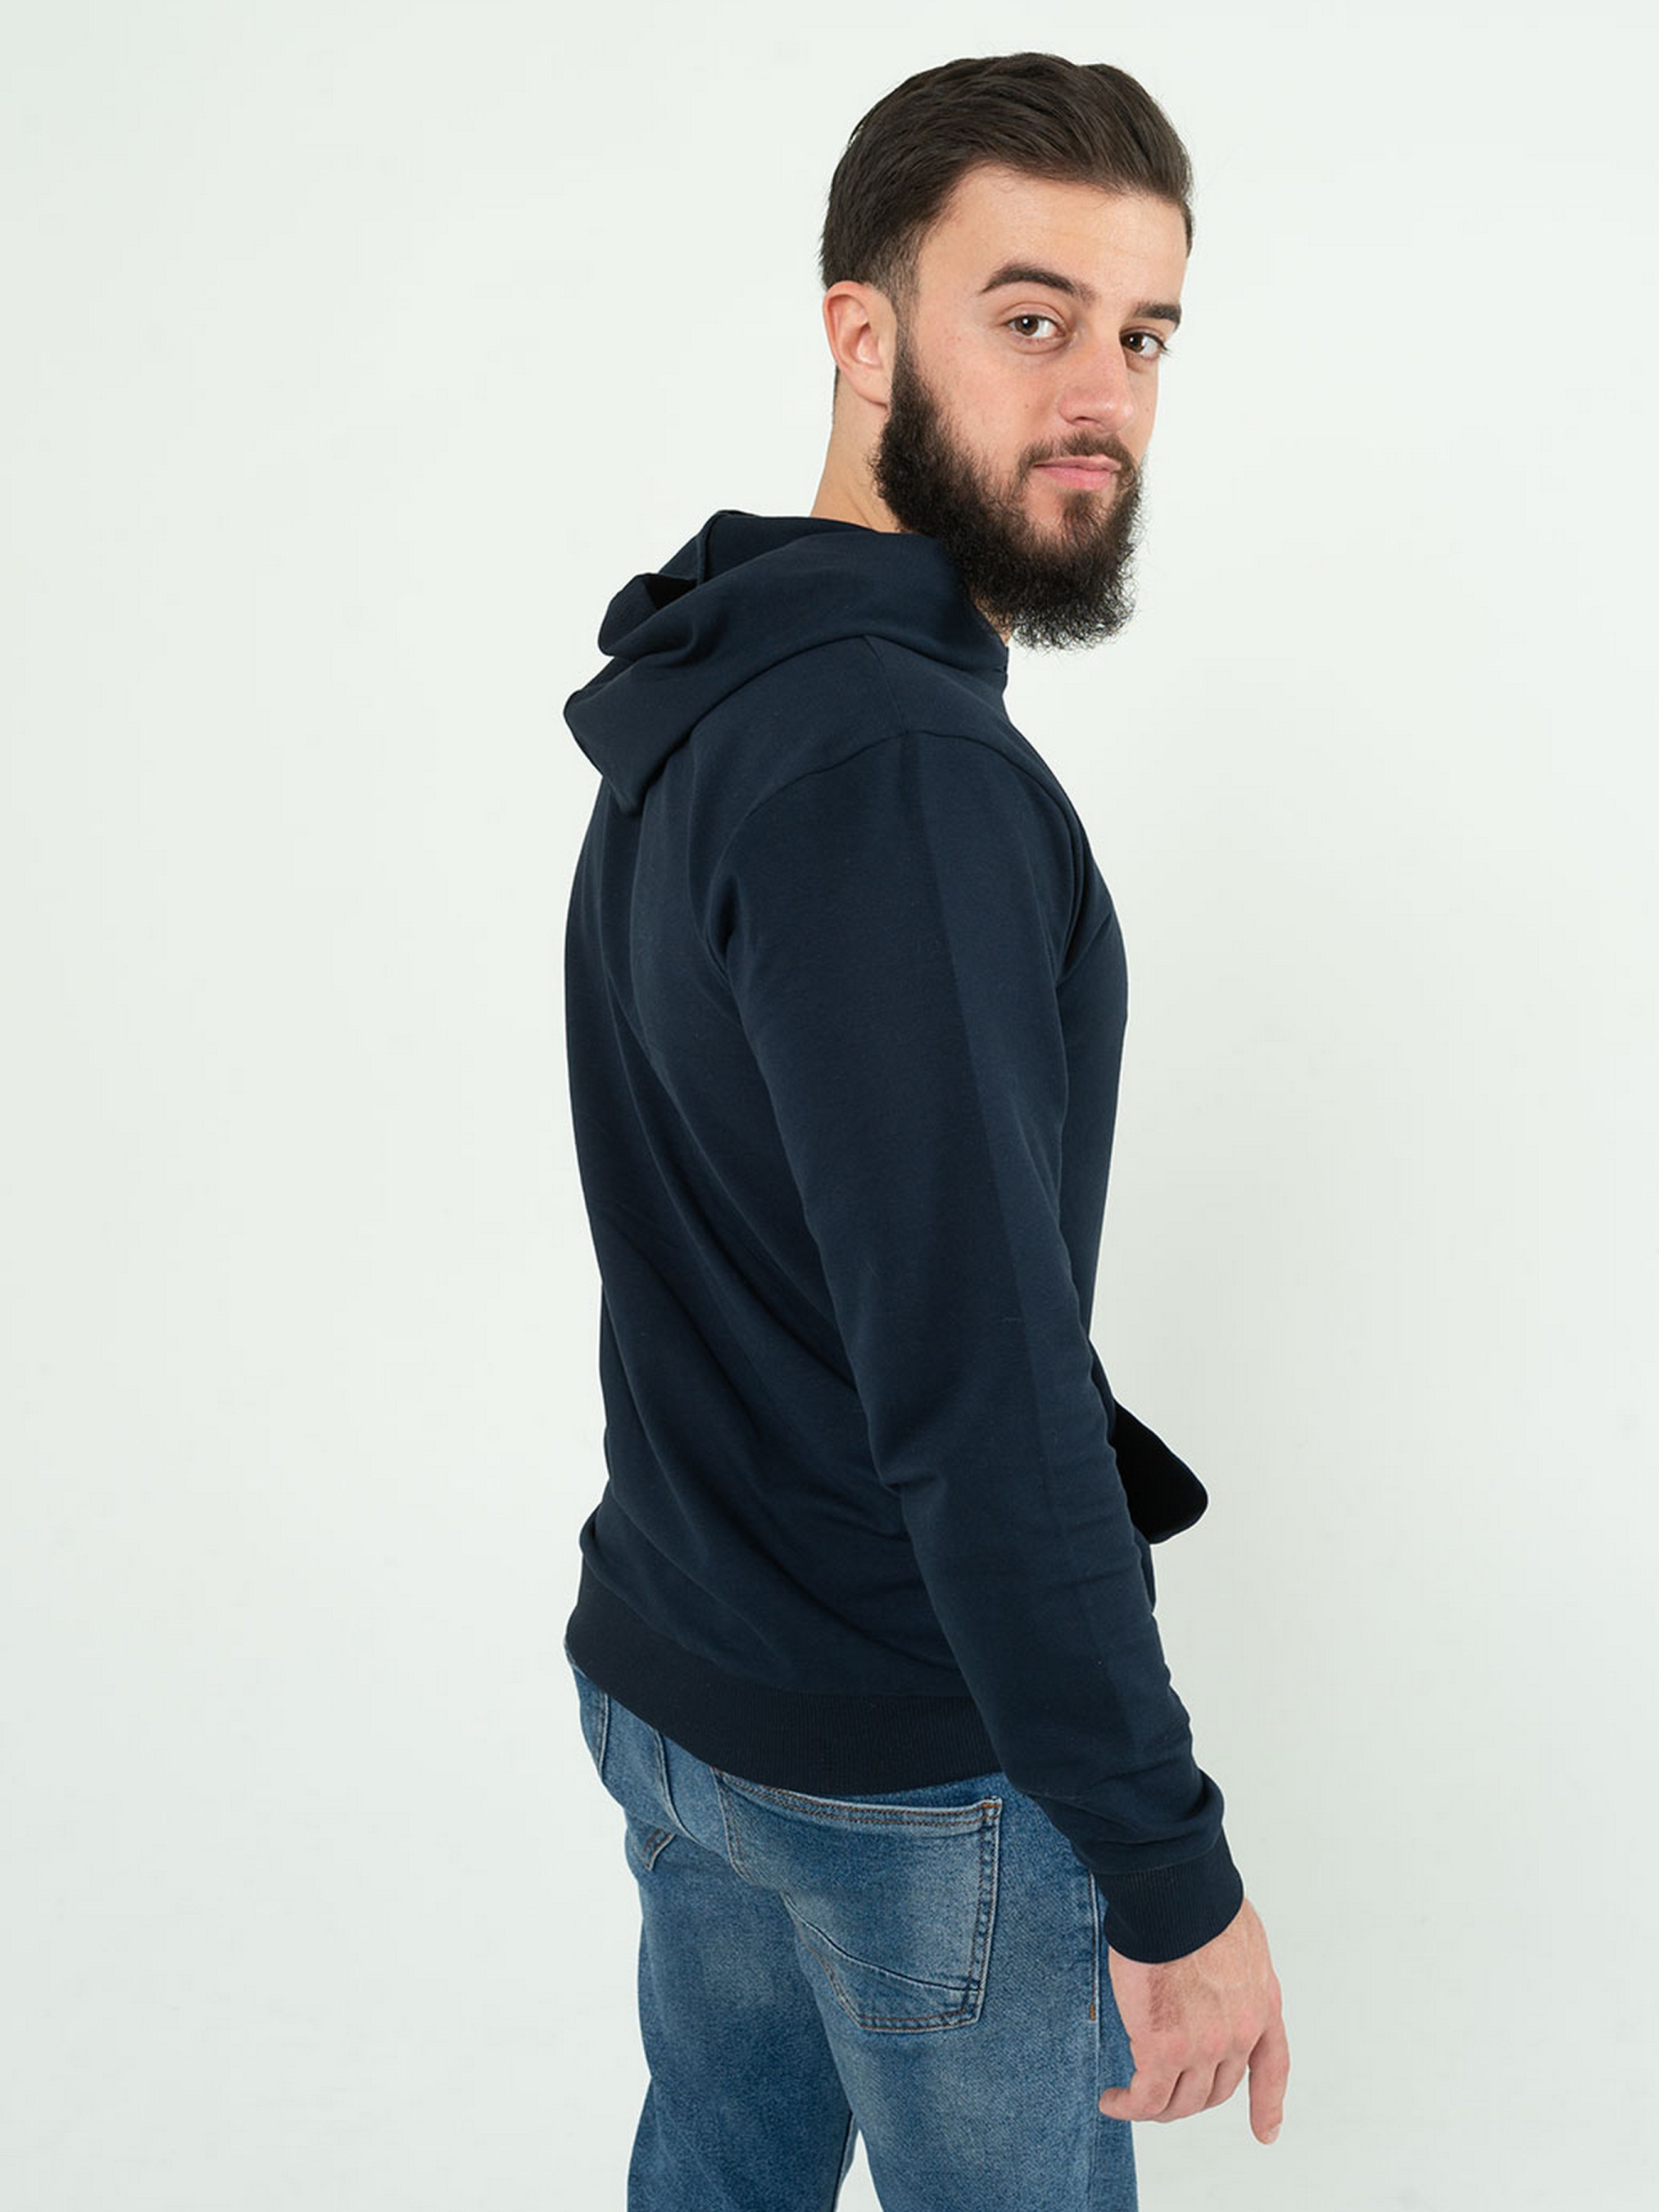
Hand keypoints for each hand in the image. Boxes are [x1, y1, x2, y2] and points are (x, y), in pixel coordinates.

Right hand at [1098, 1896, 1287, 2141]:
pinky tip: (1113, 2100)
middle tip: (1158, 2091)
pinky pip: (1146, 2098)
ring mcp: (1204, 2048)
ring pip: (1181, 2101)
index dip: (1267, 2104)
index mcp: (1262, 2004)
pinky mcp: (1163, 2050)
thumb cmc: (1199, 1900)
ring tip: (1128, 2100)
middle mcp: (1239, 2035)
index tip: (1265, 2134)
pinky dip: (1128, 2106)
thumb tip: (1210, 1976)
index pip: (1272, 2066)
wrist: (1177, 1896)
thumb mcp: (1240, 1939)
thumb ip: (1232, 1970)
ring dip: (1154, 2108)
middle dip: (1189, 2097)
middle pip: (1216, 2090)